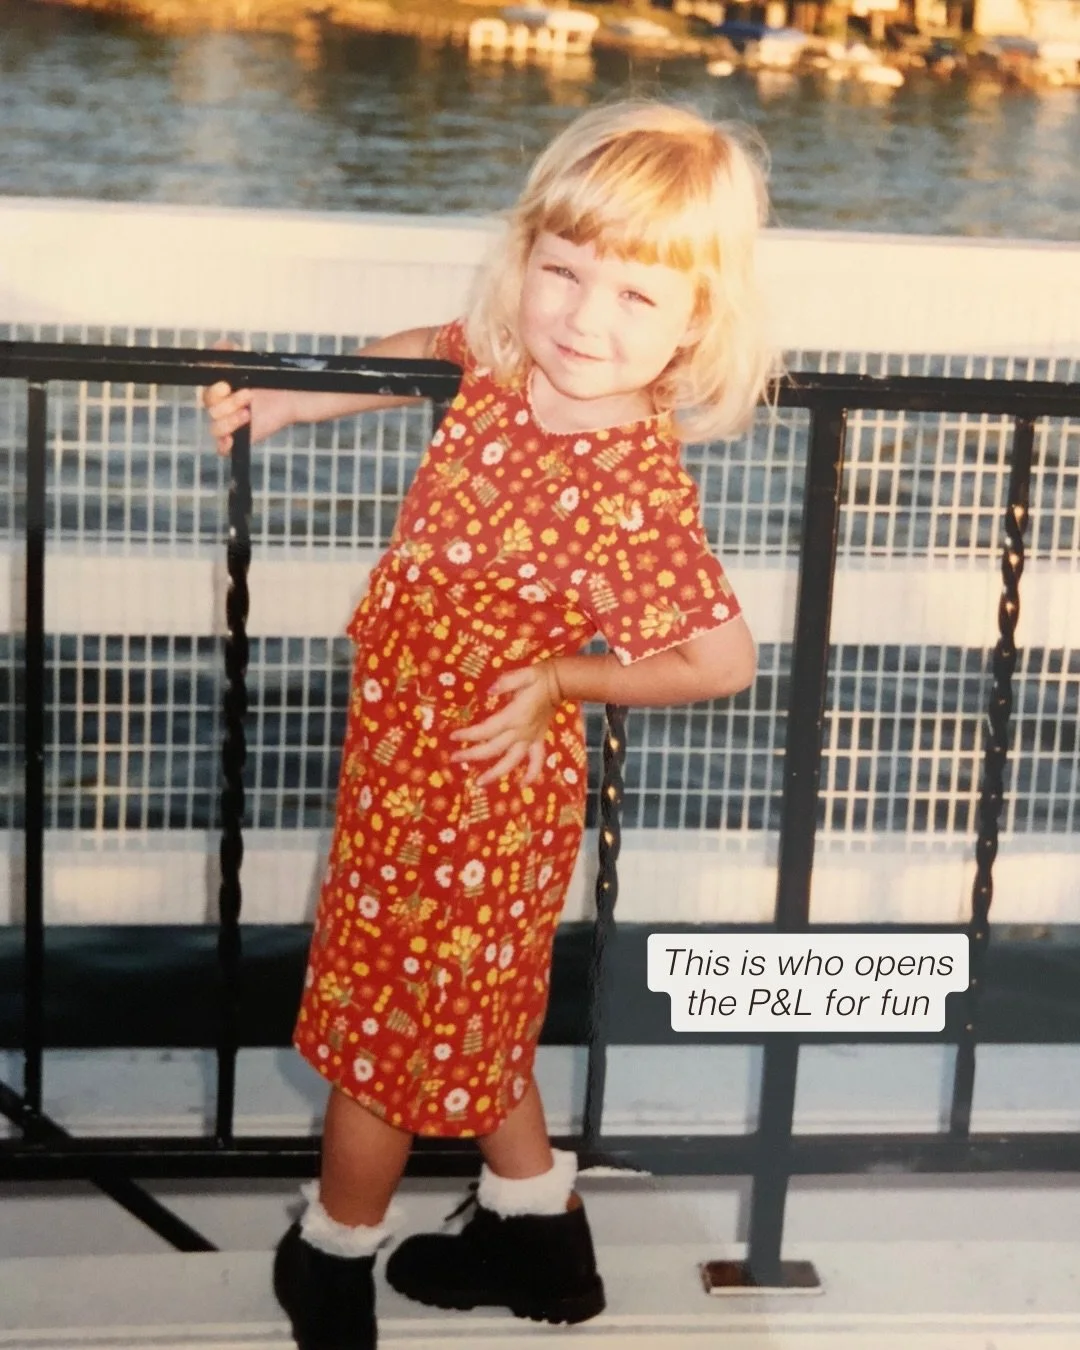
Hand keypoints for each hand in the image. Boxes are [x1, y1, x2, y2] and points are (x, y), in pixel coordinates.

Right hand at [201, 340, 296, 454]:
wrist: (289, 396)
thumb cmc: (267, 380)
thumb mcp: (249, 362)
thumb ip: (232, 351)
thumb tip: (220, 346)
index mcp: (219, 393)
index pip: (207, 395)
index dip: (215, 391)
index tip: (228, 385)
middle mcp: (221, 410)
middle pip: (211, 410)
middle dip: (229, 402)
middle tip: (249, 395)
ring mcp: (229, 426)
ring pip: (215, 428)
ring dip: (230, 420)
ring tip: (248, 413)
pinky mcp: (239, 440)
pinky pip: (221, 448)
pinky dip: (223, 444)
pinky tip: (233, 438)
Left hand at [449, 661, 562, 785]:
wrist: (560, 683)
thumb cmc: (539, 677)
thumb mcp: (524, 674)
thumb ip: (506, 682)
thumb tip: (490, 690)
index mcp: (514, 717)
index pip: (486, 730)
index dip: (468, 735)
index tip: (453, 736)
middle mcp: (521, 732)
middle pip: (493, 749)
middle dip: (472, 755)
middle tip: (454, 759)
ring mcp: (530, 738)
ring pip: (512, 761)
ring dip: (496, 774)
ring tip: (479, 783)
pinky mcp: (538, 740)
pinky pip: (536, 761)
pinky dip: (531, 774)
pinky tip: (522, 786)